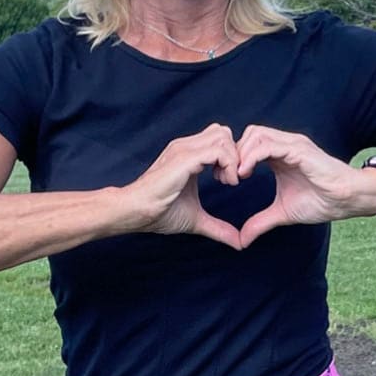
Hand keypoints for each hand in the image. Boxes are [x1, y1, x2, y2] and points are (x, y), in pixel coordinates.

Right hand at [123, 123, 242, 249]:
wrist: (136, 212)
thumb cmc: (159, 213)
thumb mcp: (196, 219)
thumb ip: (218, 228)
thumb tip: (239, 243)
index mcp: (188, 155)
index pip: (219, 139)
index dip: (232, 157)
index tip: (231, 181)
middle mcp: (186, 147)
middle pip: (223, 132)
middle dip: (235, 154)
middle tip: (231, 179)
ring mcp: (185, 149)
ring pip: (223, 136)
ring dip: (234, 158)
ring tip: (228, 181)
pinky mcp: (185, 158)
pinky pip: (218, 150)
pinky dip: (230, 164)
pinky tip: (226, 182)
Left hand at [236, 126, 375, 247]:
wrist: (347, 200)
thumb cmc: (321, 202)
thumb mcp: (282, 213)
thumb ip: (260, 222)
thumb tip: (242, 240)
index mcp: (279, 156)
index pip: (248, 144)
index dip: (233, 159)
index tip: (226, 180)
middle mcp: (284, 145)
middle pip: (248, 134)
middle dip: (233, 153)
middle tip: (227, 178)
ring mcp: (292, 145)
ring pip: (255, 134)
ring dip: (240, 154)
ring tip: (236, 177)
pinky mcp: (298, 150)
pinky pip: (268, 145)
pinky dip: (251, 156)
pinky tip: (245, 174)